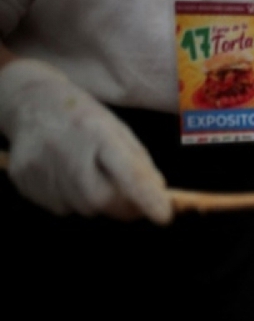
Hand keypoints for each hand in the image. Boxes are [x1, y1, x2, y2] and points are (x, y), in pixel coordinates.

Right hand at [0, 59, 171, 223]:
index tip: (163, 216)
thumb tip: (158, 200)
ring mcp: (40, 164)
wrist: (33, 104)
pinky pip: (59, 206)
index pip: (127, 170)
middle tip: (129, 198)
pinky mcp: (22, 178)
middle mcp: (66, 147)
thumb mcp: (118, 132)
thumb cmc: (87, 121)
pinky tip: (64, 173)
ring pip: (81, 208)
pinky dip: (71, 198)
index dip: (146, 196)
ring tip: (86, 170)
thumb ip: (140, 166)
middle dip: (122, 206)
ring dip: (94, 200)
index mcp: (97, 131)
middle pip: (101, 200)